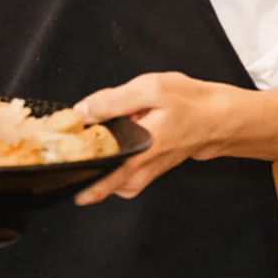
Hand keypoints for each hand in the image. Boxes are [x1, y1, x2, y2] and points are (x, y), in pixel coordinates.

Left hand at [71, 72, 231, 205]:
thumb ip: (113, 101)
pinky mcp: (154, 168)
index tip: (56, 165)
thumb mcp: (150, 89)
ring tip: (79, 165)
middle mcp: (144, 167)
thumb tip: (82, 111)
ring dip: (99, 179)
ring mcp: (150, 171)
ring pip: (118, 186)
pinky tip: (104, 156)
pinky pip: (128, 179)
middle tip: (61, 169)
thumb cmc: (190, 102)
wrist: (221, 118)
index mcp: (141, 149)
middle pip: (106, 188)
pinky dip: (114, 173)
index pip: (103, 171)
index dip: (77, 169)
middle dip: (83, 181)